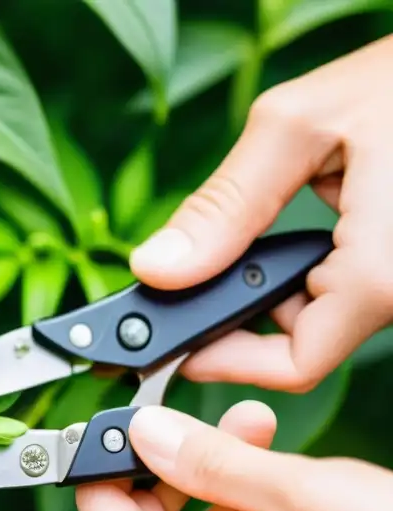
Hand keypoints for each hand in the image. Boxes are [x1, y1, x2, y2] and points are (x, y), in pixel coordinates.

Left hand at [129, 34, 392, 392]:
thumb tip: (159, 268)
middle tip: (186, 278)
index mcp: (384, 274)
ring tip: (243, 230)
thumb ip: (226, 204)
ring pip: (321, 315)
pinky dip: (302, 262)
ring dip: (269, 283)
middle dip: (239, 312)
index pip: (295, 366)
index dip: (224, 361)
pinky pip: (342, 283)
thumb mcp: (299, 127)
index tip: (170, 340)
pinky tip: (290, 216)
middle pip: (302, 342)